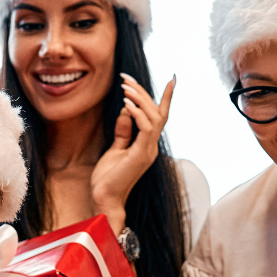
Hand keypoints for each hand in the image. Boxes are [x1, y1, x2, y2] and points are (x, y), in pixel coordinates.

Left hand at [90, 73, 173, 233]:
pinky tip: (126, 104)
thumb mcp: (115, 149)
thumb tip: (126, 111)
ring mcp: (148, 151)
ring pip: (153, 117)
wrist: (104, 199)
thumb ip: (123, 131)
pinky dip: (137, 114)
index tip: (172, 79)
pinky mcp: (141, 155)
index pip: (160, 117)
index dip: (166, 98)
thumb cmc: (108, 178)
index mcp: (147, 145)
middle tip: (127, 78)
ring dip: (139, 99)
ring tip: (125, 87)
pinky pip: (145, 128)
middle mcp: (151, 147)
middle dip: (144, 92)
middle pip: (157, 113)